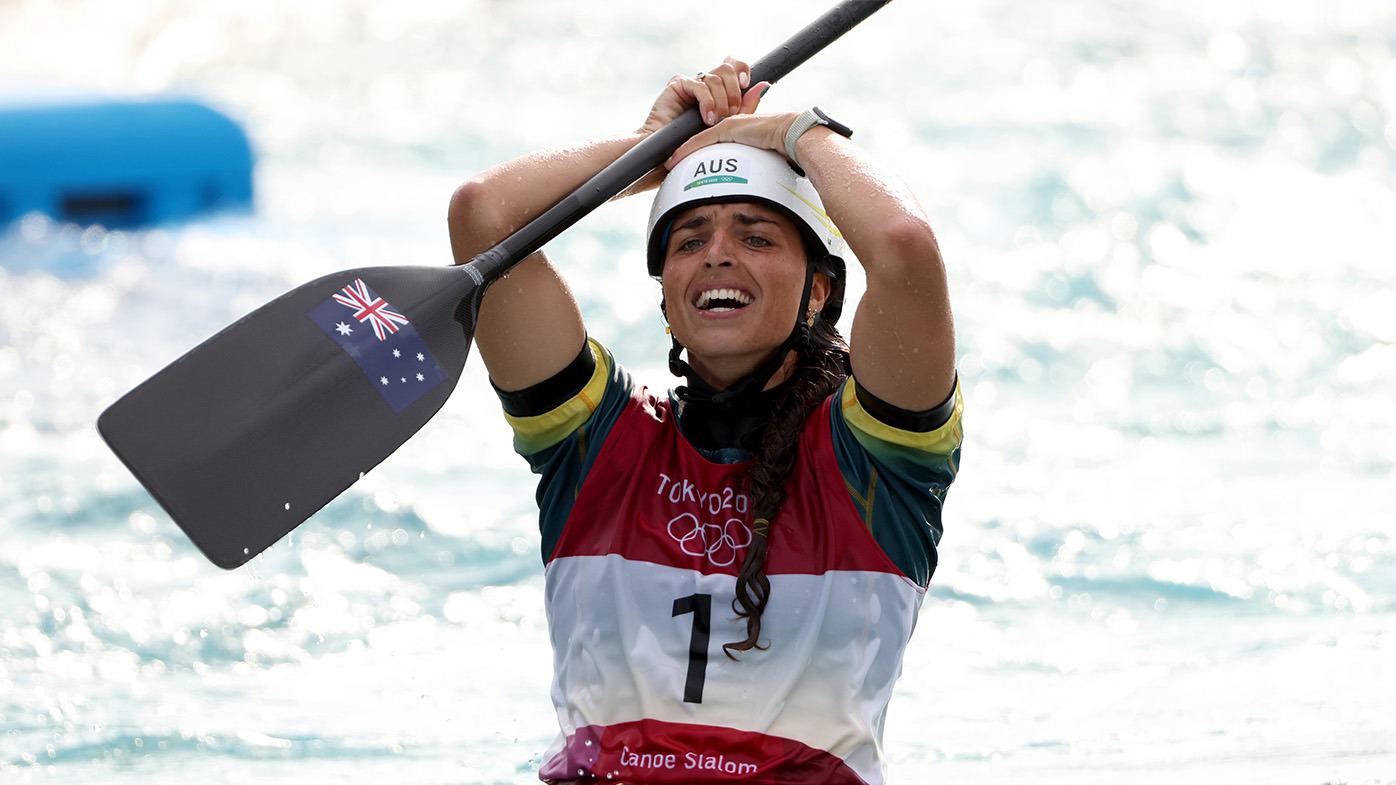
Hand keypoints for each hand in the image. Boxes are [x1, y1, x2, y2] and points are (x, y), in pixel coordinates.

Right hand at [638, 57, 769, 133]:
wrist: (670, 156)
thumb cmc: (699, 146)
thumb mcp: (730, 125)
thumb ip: (746, 106)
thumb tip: (765, 85)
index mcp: (719, 89)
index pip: (735, 66)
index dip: (742, 70)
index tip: (746, 84)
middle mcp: (706, 82)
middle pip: (727, 69)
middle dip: (734, 91)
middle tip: (731, 113)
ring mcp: (692, 82)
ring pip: (716, 77)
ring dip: (721, 102)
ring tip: (716, 122)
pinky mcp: (678, 84)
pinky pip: (700, 85)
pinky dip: (707, 102)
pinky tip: (707, 117)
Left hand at [665, 111, 798, 169]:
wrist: (793, 134)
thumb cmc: (786, 146)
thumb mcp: (768, 156)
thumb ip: (760, 163)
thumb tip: (763, 182)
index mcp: (740, 130)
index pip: (713, 139)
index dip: (698, 149)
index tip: (686, 161)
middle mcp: (732, 124)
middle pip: (703, 137)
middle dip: (686, 149)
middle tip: (671, 162)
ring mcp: (729, 125)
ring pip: (698, 138)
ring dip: (681, 151)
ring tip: (668, 163)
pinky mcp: (728, 129)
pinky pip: (701, 140)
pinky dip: (686, 150)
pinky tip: (674, 160)